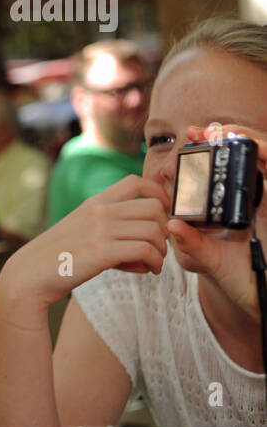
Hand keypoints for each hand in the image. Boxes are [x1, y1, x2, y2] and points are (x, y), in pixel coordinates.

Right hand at [2, 174, 170, 309]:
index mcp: (94, 203)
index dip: (159, 194)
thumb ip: (109, 229)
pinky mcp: (102, 252)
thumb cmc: (56, 257)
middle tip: (159, 246)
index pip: (136, 182)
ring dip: (161, 249)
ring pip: (154, 230)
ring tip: (154, 263)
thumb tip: (143, 244)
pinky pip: (145, 250)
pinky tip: (149, 271)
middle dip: (164, 228)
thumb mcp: (80, 231)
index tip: (163, 214)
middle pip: (153, 207)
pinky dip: (154, 262)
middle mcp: (99, 212)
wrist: (29, 274)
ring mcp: (100, 231)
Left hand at [166, 123, 266, 317]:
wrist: (263, 295)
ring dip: (247, 139)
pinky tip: (256, 150)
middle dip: (225, 137)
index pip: (218, 168)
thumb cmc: (236, 277)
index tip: (188, 138)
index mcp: (228, 204)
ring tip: (226, 132)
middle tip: (201, 130)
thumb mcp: (208, 259)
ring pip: (263, 157)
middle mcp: (250, 197)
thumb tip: (170, 226)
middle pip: (241, 156)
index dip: (206, 150)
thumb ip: (192, 243)